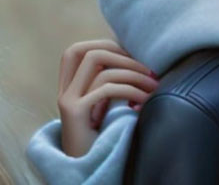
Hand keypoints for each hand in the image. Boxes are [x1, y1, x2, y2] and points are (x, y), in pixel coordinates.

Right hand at [57, 39, 157, 157]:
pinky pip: (106, 90)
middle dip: (121, 55)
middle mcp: (65, 90)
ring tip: (153, 84)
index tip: (133, 57)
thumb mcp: (102, 109)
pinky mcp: (76, 113)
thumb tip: (135, 63)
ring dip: (133, 73)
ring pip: (100, 68)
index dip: (105, 46)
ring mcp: (68, 100)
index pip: (79, 51)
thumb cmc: (101, 141)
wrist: (85, 171)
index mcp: (68, 86)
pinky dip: (130, 90)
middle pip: (88, 52)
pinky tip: (145, 100)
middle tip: (148, 68)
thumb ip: (106, 86)